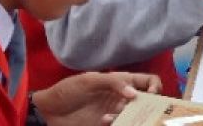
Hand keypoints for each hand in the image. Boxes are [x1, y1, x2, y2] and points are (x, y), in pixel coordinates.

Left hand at [33, 72, 160, 125]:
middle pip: (146, 100)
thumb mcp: (89, 80)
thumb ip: (113, 82)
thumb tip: (134, 93)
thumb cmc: (68, 90)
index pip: (147, 81)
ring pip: (135, 115)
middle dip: (148, 105)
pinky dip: (119, 124)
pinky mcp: (106, 124)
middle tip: (139, 109)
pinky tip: (104, 120)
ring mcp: (114, 111)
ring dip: (131, 116)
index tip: (152, 95)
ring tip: (116, 115)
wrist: (48, 111)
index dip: (155, 86)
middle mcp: (121, 96)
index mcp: (120, 80)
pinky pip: (121, 125)